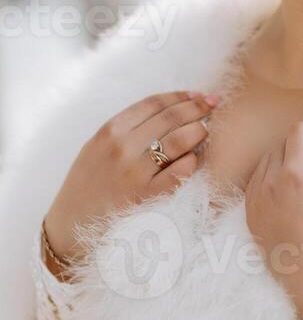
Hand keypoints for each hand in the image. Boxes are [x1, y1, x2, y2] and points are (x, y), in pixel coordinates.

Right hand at [44, 90, 219, 267]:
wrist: (71, 224)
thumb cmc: (88, 182)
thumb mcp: (97, 146)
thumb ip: (126, 128)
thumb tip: (167, 110)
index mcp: (111, 130)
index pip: (154, 103)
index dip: (181, 96)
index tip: (197, 94)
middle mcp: (123, 147)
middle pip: (171, 117)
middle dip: (198, 107)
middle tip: (214, 104)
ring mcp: (136, 172)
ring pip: (180, 140)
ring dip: (199, 131)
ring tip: (206, 131)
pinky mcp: (147, 196)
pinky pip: (180, 173)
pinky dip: (192, 162)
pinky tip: (194, 159)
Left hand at [244, 120, 302, 319]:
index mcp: (298, 176)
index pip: (299, 132)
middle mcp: (271, 184)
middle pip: (281, 144)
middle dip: (300, 144)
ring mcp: (256, 201)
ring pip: (265, 162)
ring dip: (282, 159)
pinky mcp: (249, 217)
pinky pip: (254, 184)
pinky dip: (268, 179)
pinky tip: (287, 193)